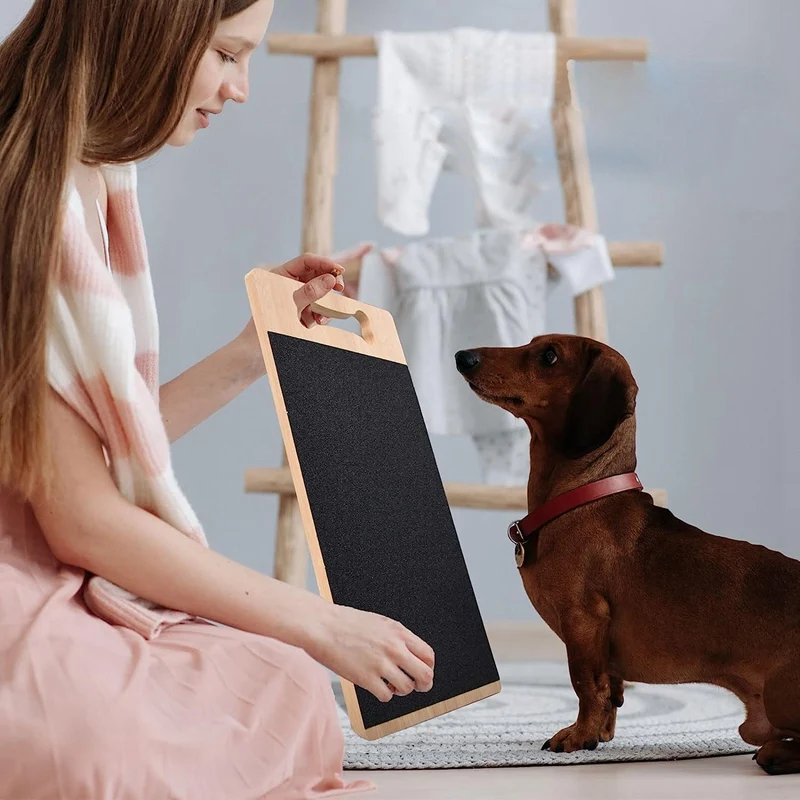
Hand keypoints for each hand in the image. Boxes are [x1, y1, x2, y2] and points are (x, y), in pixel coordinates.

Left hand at [270, 252, 344, 327]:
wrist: (258, 349)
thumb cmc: (267, 324)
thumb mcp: (290, 304)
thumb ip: (310, 291)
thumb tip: (331, 279)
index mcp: (281, 275)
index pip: (307, 262)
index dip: (324, 263)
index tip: (339, 270)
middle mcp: (291, 284)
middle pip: (317, 275)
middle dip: (329, 283)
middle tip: (339, 288)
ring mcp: (298, 299)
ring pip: (321, 293)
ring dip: (326, 303)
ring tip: (321, 315)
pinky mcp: (304, 313)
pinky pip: (319, 309)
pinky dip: (322, 315)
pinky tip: (318, 322)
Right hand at [307, 604, 434, 702]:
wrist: (322, 625)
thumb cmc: (346, 622)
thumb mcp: (379, 622)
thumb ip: (397, 637)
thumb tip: (410, 653)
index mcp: (398, 632)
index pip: (428, 655)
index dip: (428, 667)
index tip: (422, 672)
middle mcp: (393, 648)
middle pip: (425, 674)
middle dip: (423, 684)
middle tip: (416, 686)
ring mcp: (380, 663)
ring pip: (407, 688)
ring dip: (400, 689)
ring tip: (390, 684)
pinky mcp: (366, 678)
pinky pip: (386, 695)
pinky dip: (384, 694)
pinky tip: (376, 686)